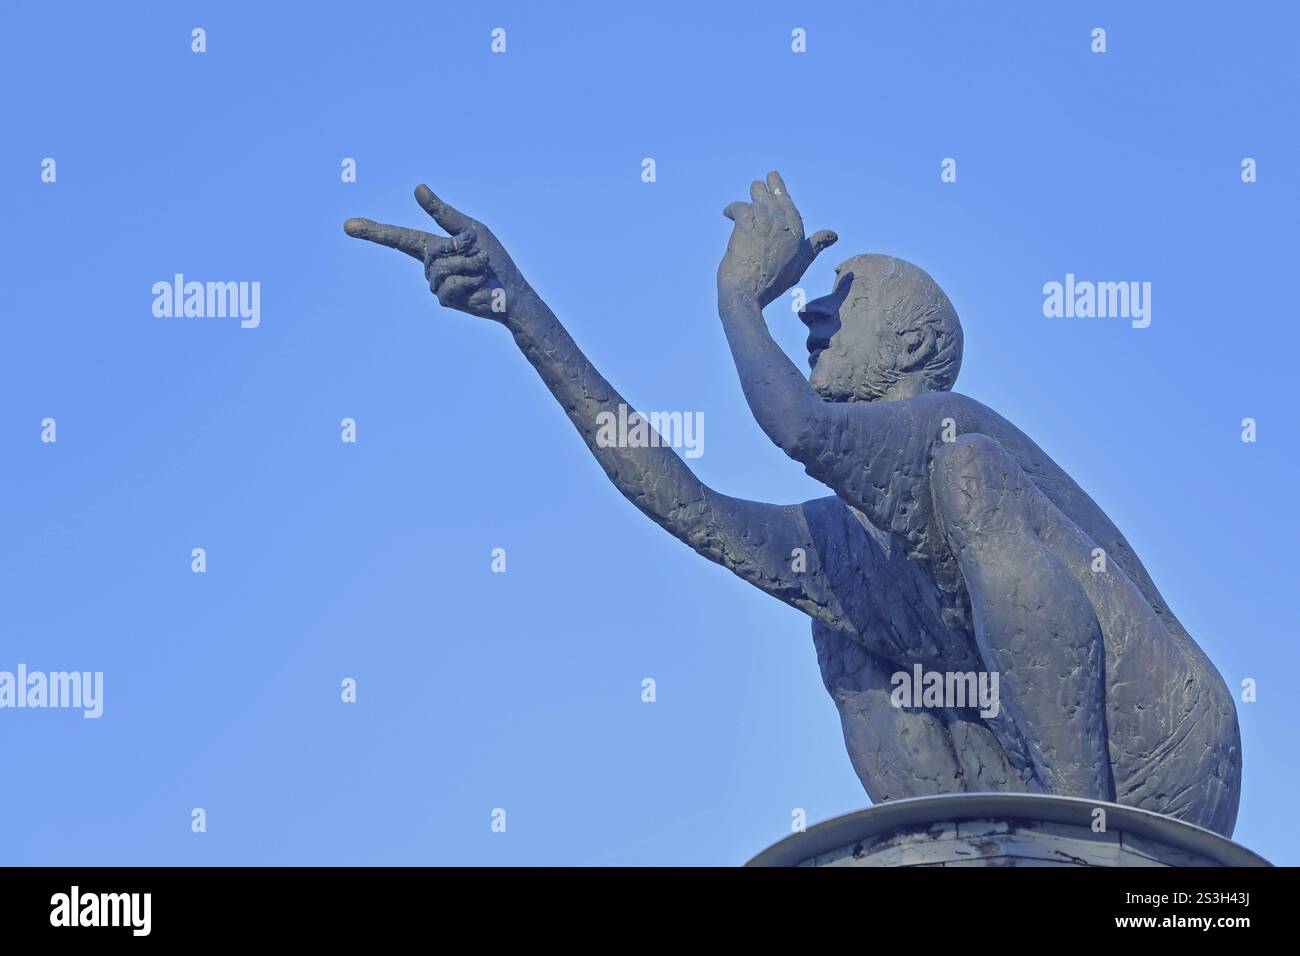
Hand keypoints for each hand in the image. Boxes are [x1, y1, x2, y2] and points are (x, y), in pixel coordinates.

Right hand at [344, 186, 526, 320]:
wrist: (511, 292)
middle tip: (481, 255)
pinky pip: (450, 282)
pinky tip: (479, 284)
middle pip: (431, 249)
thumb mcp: (471, 230)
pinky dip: (469, 278)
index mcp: (434, 247)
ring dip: (469, 264)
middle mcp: (430, 266)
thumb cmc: (494, 261)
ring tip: (482, 269)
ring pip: (441, 267)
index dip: (373, 232)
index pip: (398, 238)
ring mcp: (435, 284)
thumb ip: (443, 213)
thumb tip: (416, 188)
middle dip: (460, 248)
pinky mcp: (444, 299)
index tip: (348, 226)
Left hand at [719, 171, 836, 307]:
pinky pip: (738, 207)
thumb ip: (815, 246)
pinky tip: (728, 213)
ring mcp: (765, 220)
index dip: (780, 191)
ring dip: (752, 194)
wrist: (747, 292)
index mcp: (797, 232)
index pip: (789, 205)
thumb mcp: (801, 263)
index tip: (775, 180)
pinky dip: (732, 209)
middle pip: (774, 196)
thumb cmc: (771, 283)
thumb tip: (834, 235)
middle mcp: (783, 223)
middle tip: (760, 183)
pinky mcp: (746, 222)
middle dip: (766, 187)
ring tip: (748, 194)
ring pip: (757, 197)